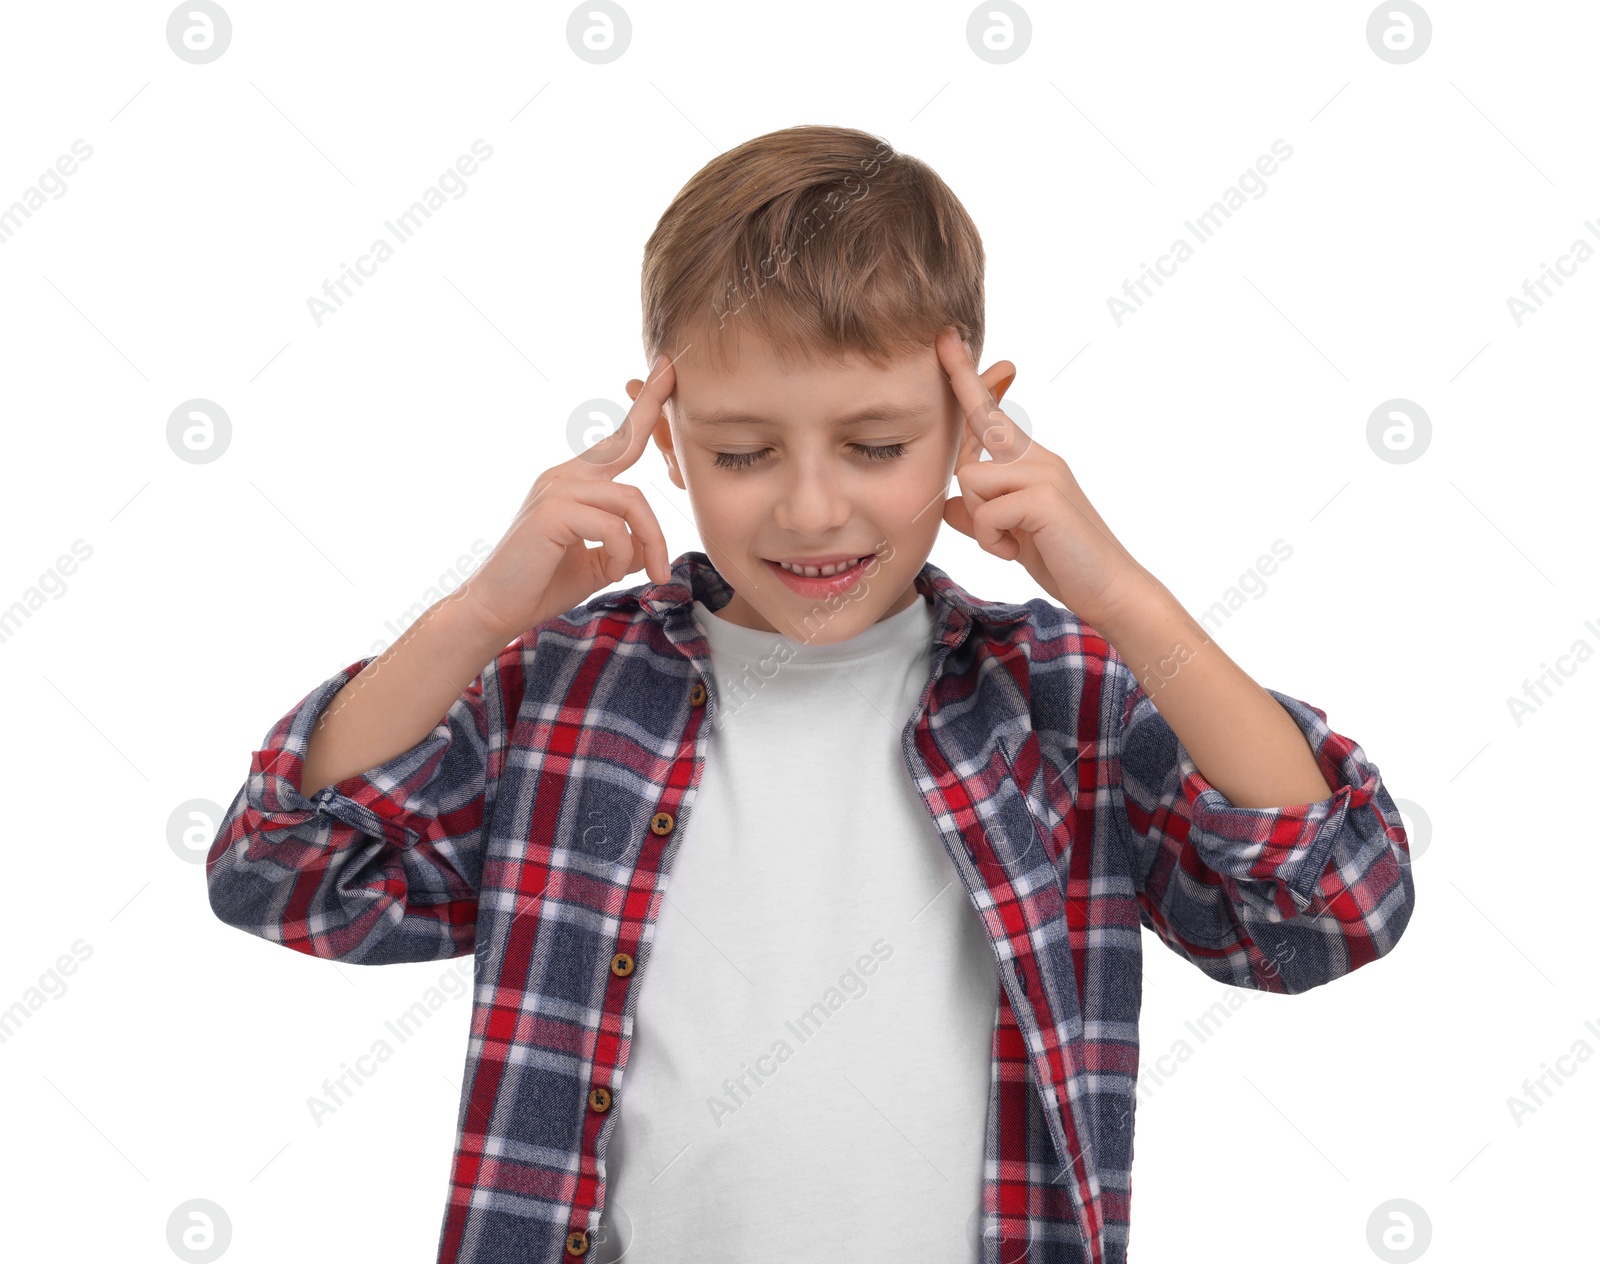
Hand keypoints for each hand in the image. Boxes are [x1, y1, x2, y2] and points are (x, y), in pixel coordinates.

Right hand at [456, 354, 676, 643]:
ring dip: (648, 542)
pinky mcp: (552, 510)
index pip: (618, 439)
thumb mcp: (596, 562)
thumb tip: (648, 545)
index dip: (645, 406)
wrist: (496, 609)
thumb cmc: (541, 585)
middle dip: (654, 452)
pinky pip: (612, 526)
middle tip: (666, 498)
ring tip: (646, 574)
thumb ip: (624, 544)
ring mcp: (556, 489)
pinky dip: (619, 555)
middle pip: (628, 451)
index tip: (666, 370)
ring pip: (631, 501)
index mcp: (575, 481)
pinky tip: (608, 573)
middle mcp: (564, 476)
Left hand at [935, 328, 1155, 630]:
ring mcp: (1043, 472)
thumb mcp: (1013, 537)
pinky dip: (991, 540)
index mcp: (1031, 462)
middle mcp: (1038, 458)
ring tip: (1012, 543)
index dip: (968, 378)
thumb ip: (981, 517)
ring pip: (970, 479)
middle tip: (965, 399)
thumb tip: (950, 506)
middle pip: (977, 434)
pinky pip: (983, 511)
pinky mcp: (1043, 496)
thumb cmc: (1064, 561)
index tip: (948, 338)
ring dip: (981, 522)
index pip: (991, 414)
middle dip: (968, 438)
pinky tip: (1016, 551)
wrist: (1109, 590)